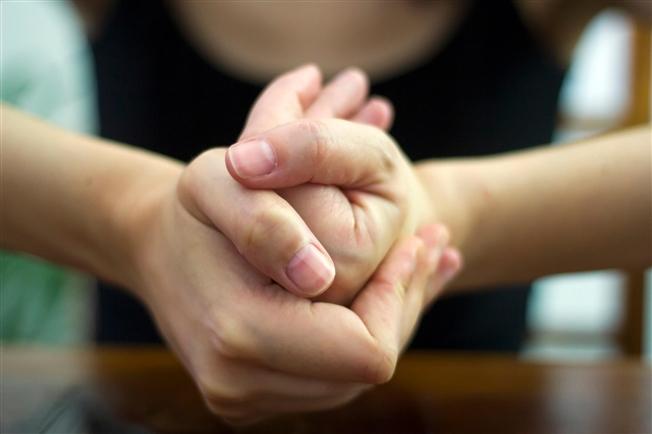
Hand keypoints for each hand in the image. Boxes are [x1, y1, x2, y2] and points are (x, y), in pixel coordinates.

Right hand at [125, 67, 460, 423]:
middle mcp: (238, 386)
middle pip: (367, 369)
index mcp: (237, 335)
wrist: (157, 248)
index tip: (413, 244)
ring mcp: (244, 399)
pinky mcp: (251, 398)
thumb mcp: (218, 182)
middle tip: (428, 246)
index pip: (365, 348)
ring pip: (355, 377)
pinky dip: (361, 331)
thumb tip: (318, 274)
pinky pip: (331, 377)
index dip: (398, 297)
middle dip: (402, 305)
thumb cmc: (194, 211)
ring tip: (412, 259)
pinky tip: (379, 287)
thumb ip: (266, 223)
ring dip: (387, 317)